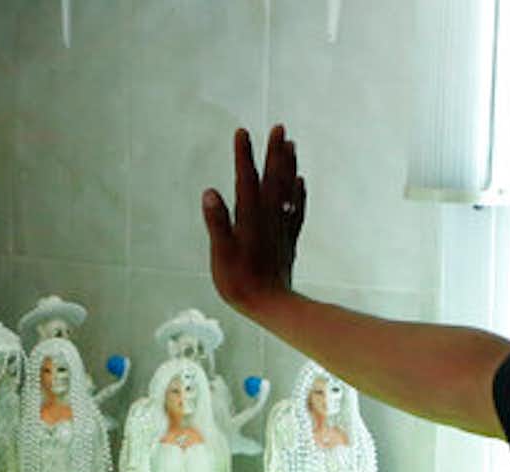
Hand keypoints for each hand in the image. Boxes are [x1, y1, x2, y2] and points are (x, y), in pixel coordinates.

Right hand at [202, 126, 306, 312]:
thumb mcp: (221, 254)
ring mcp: (281, 226)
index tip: (242, 132)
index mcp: (250, 217)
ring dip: (289, 166)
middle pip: (273, 178)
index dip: (243, 155)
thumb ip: (217, 223)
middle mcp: (269, 217)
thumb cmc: (240, 283)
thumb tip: (210, 192)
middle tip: (280, 128)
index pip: (245, 179)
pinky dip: (298, 192)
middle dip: (275, 152)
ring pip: (288, 189)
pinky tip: (300, 181)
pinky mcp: (289, 238)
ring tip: (291, 144)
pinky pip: (296, 208)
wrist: (272, 305)